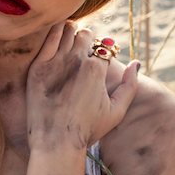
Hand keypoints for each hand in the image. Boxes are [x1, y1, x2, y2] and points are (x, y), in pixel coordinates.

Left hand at [26, 21, 138, 150]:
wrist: (56, 142)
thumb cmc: (87, 129)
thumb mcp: (117, 110)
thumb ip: (130, 85)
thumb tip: (136, 63)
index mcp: (97, 69)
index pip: (103, 47)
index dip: (102, 53)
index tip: (97, 61)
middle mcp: (77, 61)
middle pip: (86, 34)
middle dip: (87, 40)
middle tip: (82, 50)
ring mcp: (56, 62)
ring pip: (67, 31)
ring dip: (71, 33)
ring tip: (68, 42)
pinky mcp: (38, 66)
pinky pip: (48, 38)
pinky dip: (54, 32)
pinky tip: (55, 35)